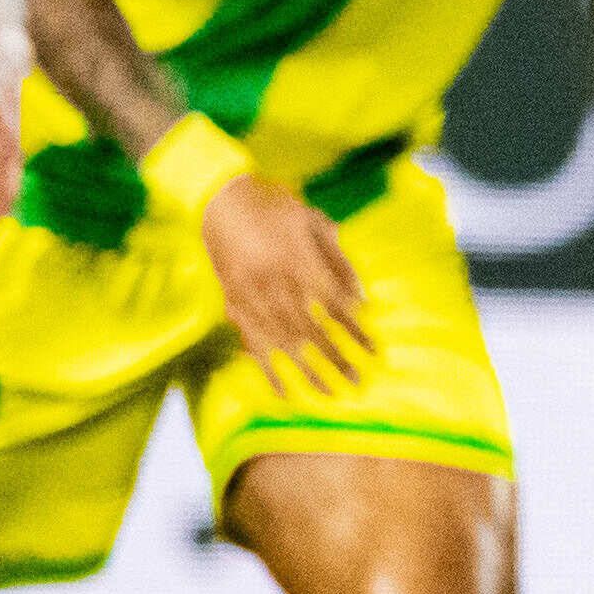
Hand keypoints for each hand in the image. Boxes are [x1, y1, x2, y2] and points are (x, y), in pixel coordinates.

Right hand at [202, 172, 373, 398]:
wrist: (220, 199)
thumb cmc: (275, 207)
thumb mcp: (313, 222)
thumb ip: (339, 260)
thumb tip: (361, 299)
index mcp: (298, 258)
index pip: (335, 304)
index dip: (355, 329)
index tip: (373, 350)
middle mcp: (274, 281)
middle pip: (312, 329)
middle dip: (336, 358)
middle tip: (357, 383)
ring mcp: (251, 296)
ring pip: (284, 341)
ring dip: (308, 370)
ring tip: (329, 394)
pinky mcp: (233, 304)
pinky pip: (251, 341)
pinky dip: (267, 368)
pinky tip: (284, 391)